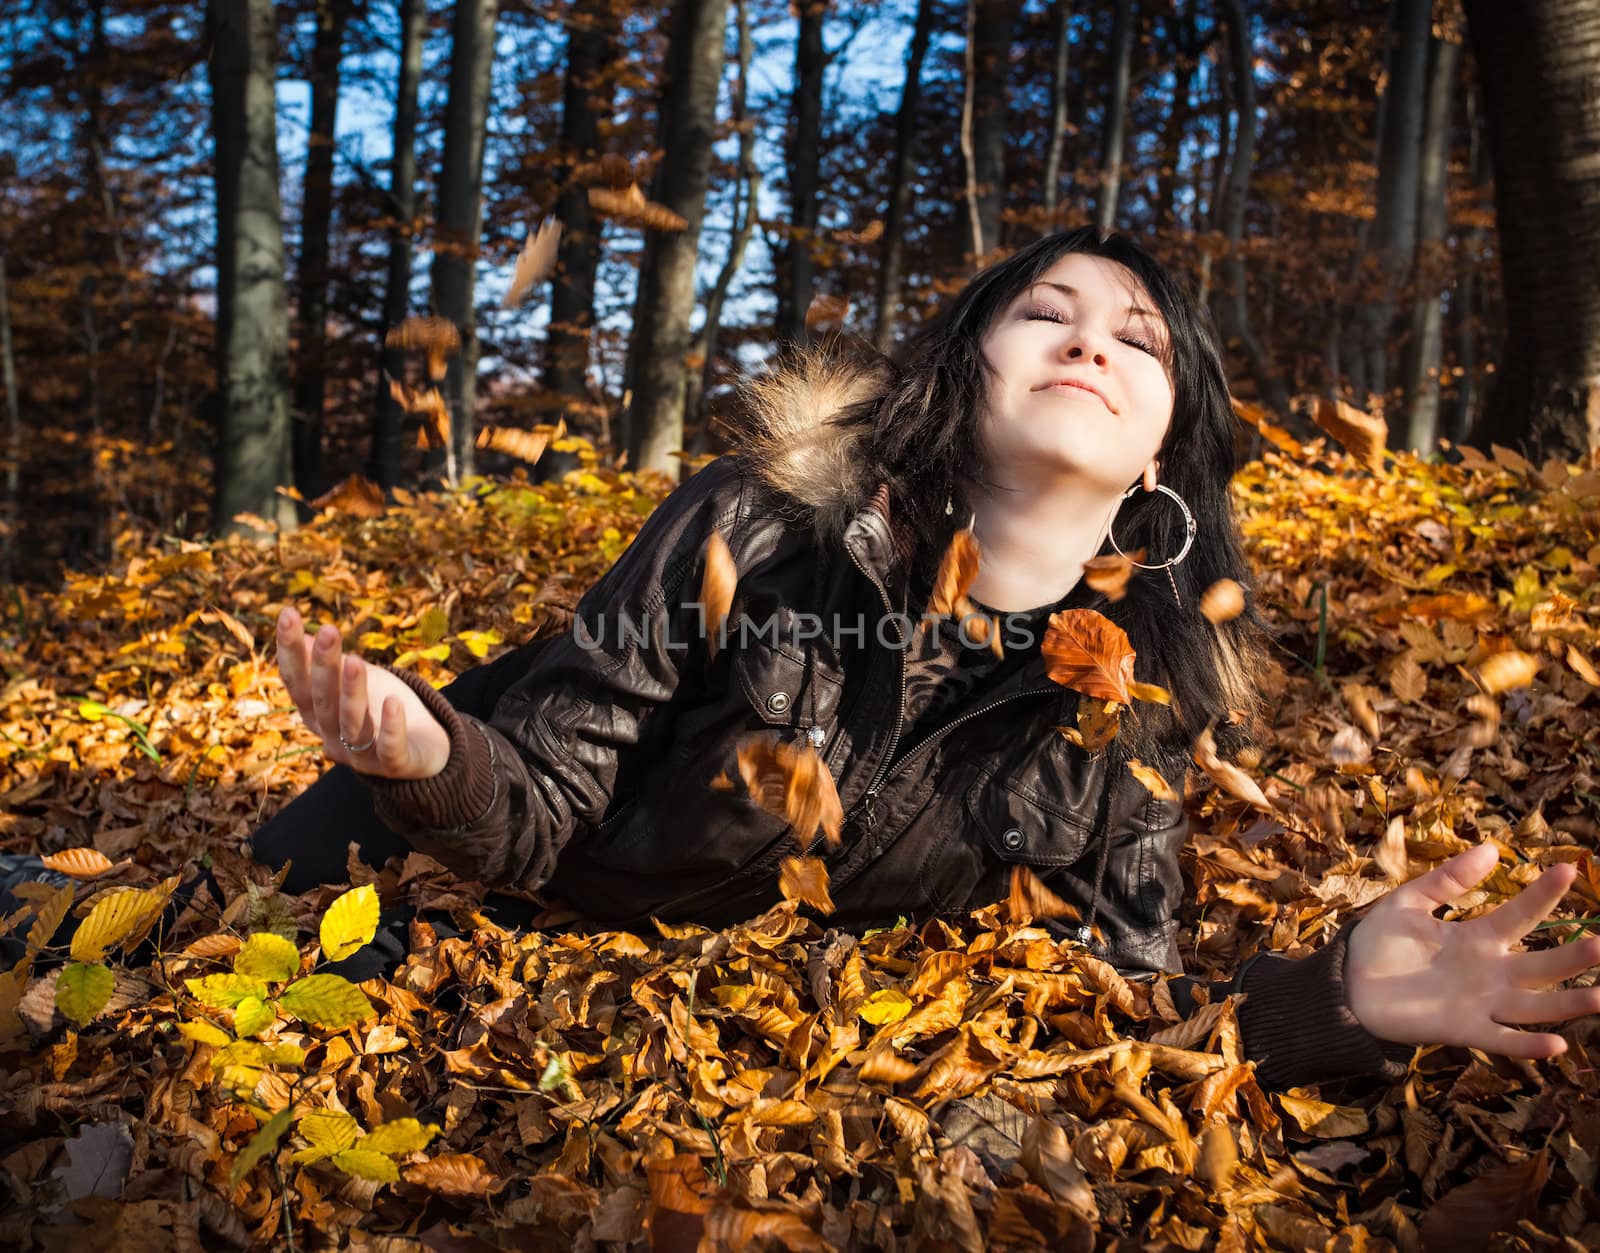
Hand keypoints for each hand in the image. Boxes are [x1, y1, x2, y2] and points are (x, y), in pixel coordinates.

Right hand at [275, 606, 450, 779]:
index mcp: (319, 715)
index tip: (287, 613)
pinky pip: (389, 749)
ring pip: (352, 724)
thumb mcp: (357, 683)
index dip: (290, 651)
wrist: (424, 755)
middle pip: (323, 701)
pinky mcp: (394, 766)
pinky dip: (390, 727)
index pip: (297, 682)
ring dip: (353, 693)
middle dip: (323, 667)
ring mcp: (362, 755)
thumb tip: (304, 632)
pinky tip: (394, 702)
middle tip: (328, 630)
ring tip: (355, 660)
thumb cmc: (382, 711)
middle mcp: (333, 736)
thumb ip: (331, 665)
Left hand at [1346, 843, 1599, 1058]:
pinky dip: (1529, 1045)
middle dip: (1573, 957)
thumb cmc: (1379, 941)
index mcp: (1478, 938)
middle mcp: (1489, 971)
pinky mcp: (1463, 1030)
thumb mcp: (1410, 902)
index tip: (1569, 869)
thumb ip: (1449, 880)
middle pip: (1541, 965)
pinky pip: (1503, 1040)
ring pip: (1534, 1005)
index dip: (1543, 894)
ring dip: (1568, 1003)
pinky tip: (1558, 1044)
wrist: (1346, 982)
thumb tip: (1491, 848)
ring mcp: (1480, 1002)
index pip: (1520, 914)